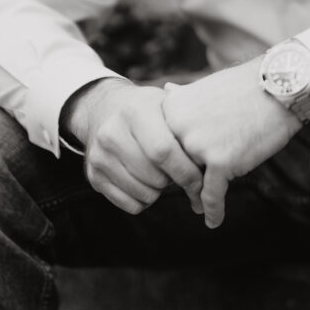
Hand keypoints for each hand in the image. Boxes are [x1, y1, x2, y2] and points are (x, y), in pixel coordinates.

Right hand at [63, 77, 203, 216]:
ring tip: (163, 173)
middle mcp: (111, 133)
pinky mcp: (93, 176)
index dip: (187, 172)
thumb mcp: (165, 104)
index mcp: (135, 112)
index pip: (164, 152)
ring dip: (161, 191)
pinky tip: (147, 181)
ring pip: (144, 194)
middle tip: (184, 176)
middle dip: (176, 183)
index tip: (202, 181)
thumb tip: (217, 158)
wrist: (103, 108)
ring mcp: (99, 156)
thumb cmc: (146, 109)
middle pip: (155, 177)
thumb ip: (188, 125)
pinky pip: (129, 205)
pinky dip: (145, 200)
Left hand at [161, 59, 301, 229]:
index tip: (173, 170)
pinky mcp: (221, 162)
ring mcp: (198, 146)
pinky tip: (213, 221)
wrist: (279, 86)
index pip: (163, 143)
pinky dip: (213, 211)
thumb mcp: (205, 86)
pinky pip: (211, 196)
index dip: (171, 158)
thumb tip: (166, 90)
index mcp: (171, 108)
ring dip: (195, 197)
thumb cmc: (245, 85)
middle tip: (187, 192)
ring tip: (198, 207)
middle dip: (181, 179)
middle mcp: (178, 127)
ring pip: (192, 181)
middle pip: (175, 164)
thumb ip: (182, 96)